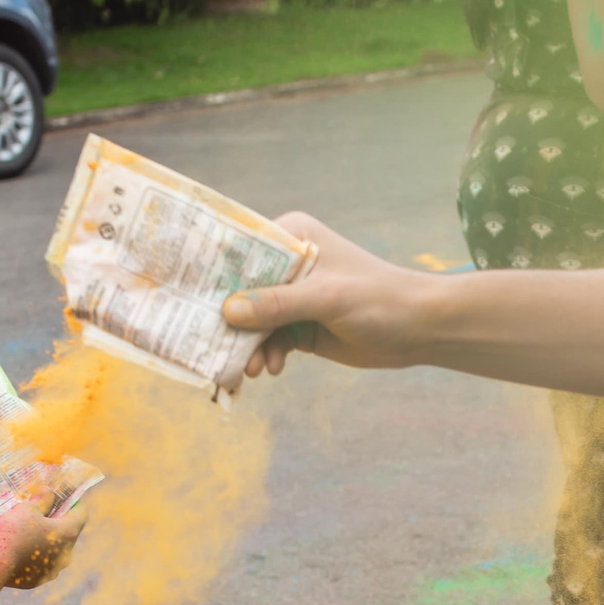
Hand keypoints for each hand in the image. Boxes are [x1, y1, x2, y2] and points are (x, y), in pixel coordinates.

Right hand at [0, 501, 86, 590]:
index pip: (81, 513)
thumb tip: (50, 492)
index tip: (62, 498)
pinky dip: (34, 557)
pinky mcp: (40, 580)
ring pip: (54, 551)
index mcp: (68, 533)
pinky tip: (19, 550)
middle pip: (67, 533)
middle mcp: (67, 554)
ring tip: (27, 533)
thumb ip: (42, 499)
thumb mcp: (27, 509)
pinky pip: (41, 565)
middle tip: (40, 514)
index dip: (73, 503)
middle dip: (56, 523)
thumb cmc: (13, 532)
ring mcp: (54, 570)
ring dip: (45, 541)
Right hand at [224, 216, 437, 379]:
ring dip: (247, 344)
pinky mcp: (300, 326)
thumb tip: (228, 311)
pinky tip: (270, 369)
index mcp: (292, 236)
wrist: (420, 330)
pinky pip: (269, 340)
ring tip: (248, 369)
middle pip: (240, 288)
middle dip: (227, 319)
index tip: (183, 292)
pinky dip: (266, 355)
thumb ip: (278, 304)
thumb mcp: (327, 298)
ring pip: (252, 320)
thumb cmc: (380, 299)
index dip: (212, 271)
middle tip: (207, 343)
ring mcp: (292, 296)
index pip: (240, 248)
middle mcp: (287, 262)